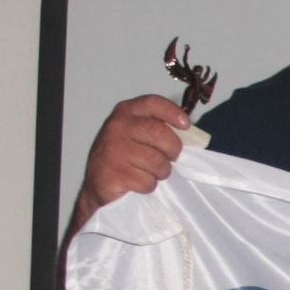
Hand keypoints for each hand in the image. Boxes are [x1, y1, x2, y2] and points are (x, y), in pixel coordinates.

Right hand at [74, 96, 196, 228]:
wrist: (98, 184)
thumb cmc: (124, 157)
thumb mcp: (137, 134)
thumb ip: (158, 127)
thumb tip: (190, 133)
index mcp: (126, 112)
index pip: (153, 103)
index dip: (173, 113)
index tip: (186, 125)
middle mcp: (117, 126)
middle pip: (159, 133)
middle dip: (173, 149)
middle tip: (171, 157)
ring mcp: (113, 149)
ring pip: (156, 161)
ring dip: (161, 171)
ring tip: (151, 171)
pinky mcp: (113, 173)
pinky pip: (147, 181)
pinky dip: (149, 186)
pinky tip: (138, 182)